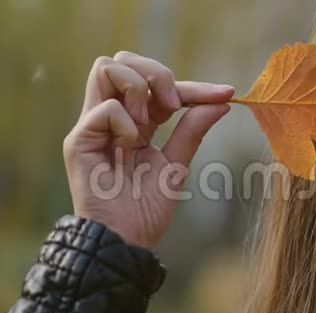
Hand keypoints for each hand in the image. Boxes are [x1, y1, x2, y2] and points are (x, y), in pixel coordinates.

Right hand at [63, 51, 234, 249]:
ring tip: (149, 122)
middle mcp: (112, 118)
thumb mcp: (177, 164)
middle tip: (173, 106)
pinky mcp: (80, 141)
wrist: (127, 241)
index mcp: (136, 122)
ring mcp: (94, 126)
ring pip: (106, 67)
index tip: (226, 93)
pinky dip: (127, 123)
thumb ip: (193, 130)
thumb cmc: (146, 209)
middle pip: (124, 59)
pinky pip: (106, 108)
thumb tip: (221, 101)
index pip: (159, 86)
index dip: (194, 86)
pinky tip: (130, 147)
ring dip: (138, 88)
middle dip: (157, 74)